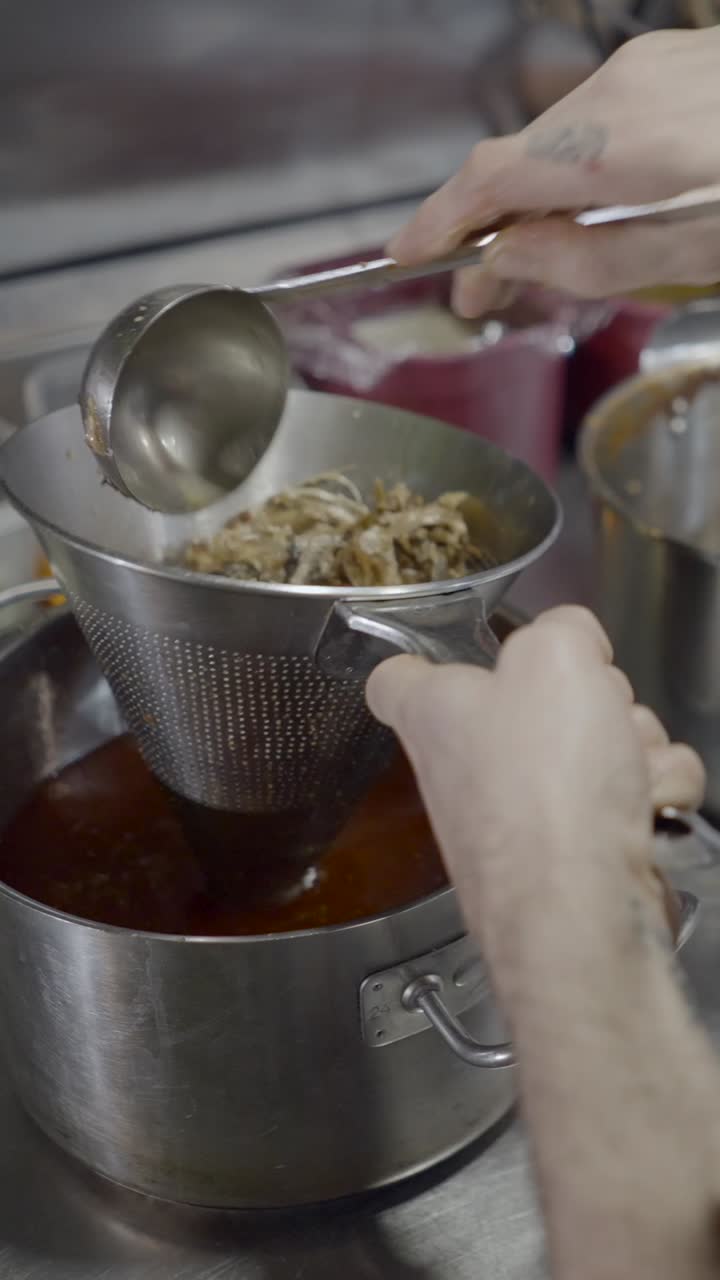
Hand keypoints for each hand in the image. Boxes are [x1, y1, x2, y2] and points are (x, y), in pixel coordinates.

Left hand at [366, 606, 703, 954]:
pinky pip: (632, 791)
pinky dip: (653, 793)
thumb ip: (562, 629)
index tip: (452, 651)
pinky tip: (644, 808)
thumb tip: (576, 644)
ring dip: (635, 744)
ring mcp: (524, 813)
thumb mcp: (553, 657)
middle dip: (591, 695)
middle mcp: (469, 767)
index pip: (396, 677)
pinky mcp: (578, 849)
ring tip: (623, 771)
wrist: (584, 909)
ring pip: (599, 741)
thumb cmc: (546, 791)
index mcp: (436, 713)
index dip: (427, 654)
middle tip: (593, 708)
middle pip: (537, 698)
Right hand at [387, 28, 719, 311]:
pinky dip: (575, 169)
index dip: (438, 219)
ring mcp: (648, 65)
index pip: (492, 178)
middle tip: (481, 292)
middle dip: (489, 229)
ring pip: (557, 141)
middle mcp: (621, 89)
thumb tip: (513, 256)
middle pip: (520, 161)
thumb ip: (599, 262)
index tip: (408, 254)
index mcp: (616, 144)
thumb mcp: (697, 250)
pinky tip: (588, 208)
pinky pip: (597, 119)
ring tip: (536, 259)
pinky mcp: (672, 61)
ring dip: (534, 200)